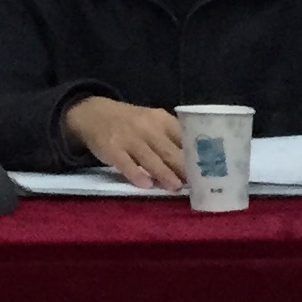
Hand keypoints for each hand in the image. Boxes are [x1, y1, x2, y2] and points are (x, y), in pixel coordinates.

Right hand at [62, 97, 186, 188]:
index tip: (208, 170)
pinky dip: (136, 174)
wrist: (94, 114)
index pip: (183, 137)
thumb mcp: (153, 122)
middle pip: (168, 150)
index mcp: (161, 120)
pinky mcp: (112, 148)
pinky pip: (125, 163)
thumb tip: (194, 165)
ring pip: (150, 158)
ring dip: (164, 173)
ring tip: (175, 187)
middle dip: (183, 168)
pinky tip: (146, 185)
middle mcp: (147, 127)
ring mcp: (128, 138)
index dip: (195, 155)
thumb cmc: (131, 122)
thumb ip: (170, 138)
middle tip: (196, 185)